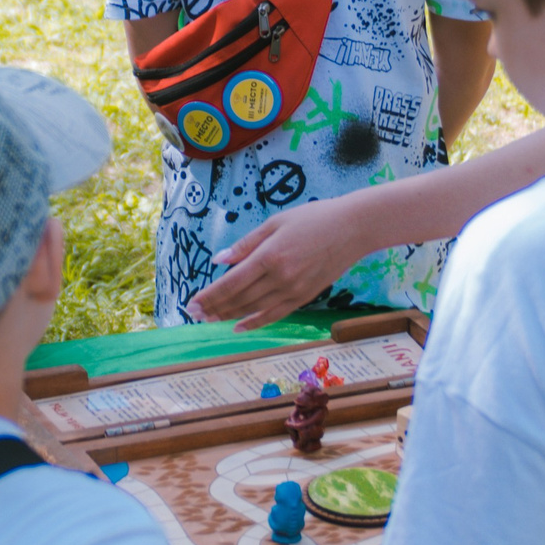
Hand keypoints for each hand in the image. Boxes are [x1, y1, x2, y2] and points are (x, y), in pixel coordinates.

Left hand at [189, 198, 366, 328]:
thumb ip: (246, 244)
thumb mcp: (275, 223)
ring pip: (254, 309)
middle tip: (193, 314)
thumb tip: (220, 260)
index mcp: (269, 256)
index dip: (210, 295)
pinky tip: (238, 326)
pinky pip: (275, 314)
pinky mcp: (305, 297)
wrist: (353, 229)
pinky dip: (255, 322)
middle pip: (239, 299)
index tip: (191, 303)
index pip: (231, 283)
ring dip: (229, 316)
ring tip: (209, 319)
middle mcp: (280, 278)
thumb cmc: (313, 218)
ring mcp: (294, 290)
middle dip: (214, 307)